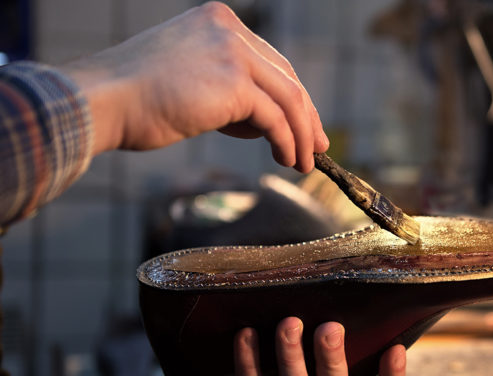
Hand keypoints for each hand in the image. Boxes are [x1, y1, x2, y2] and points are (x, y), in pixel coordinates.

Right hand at [61, 2, 327, 171]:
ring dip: (301, 134)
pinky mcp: (235, 82)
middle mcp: (229, 29)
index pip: (269, 61)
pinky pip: (276, 117)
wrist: (103, 102)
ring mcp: (233, 52)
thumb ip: (226, 91)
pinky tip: (287, 159)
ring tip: (303, 162)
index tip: (303, 125)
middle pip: (286, 76)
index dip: (292, 96)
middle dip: (305, 115)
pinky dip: (287, 141)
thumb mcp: (188, 81)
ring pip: (288, 97)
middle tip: (316, 146)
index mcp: (217, 22)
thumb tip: (259, 119)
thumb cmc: (135, 99)